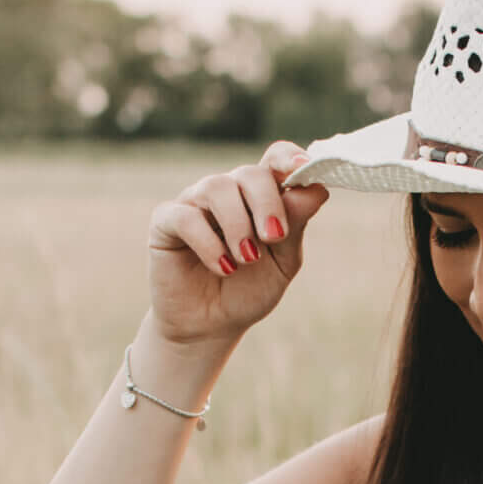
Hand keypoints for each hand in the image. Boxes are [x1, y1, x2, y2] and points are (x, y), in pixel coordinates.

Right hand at [146, 141, 328, 348]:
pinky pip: (186, 217)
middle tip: (274, 238)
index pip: (273, 159)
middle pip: (249, 173)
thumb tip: (316, 190)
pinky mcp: (166, 222)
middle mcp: (227, 192)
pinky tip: (222, 267)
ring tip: (246, 259)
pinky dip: (208, 242)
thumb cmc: (248, 290)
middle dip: (267, 204)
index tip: (302, 169)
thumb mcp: (282, 263)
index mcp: (259, 197)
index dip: (288, 157)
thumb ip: (296, 226)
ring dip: (238, 224)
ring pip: (217, 188)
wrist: (210, 326)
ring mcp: (195, 203)